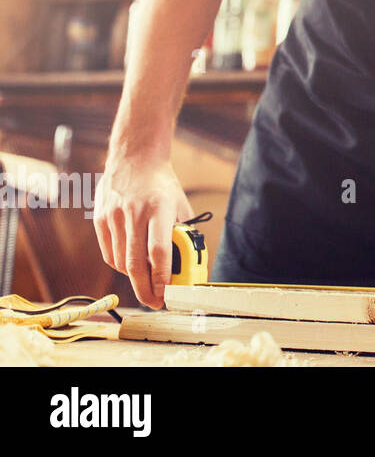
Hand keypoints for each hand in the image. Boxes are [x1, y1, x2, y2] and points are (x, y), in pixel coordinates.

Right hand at [93, 149, 191, 309]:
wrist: (134, 158)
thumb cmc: (162, 185)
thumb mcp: (180, 204)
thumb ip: (182, 231)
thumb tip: (187, 262)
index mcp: (159, 209)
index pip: (159, 251)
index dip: (162, 276)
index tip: (168, 292)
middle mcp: (134, 213)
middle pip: (136, 262)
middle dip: (145, 289)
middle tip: (154, 303)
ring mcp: (114, 217)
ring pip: (120, 261)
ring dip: (134, 278)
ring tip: (146, 285)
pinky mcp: (100, 219)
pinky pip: (109, 253)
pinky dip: (120, 265)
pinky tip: (130, 267)